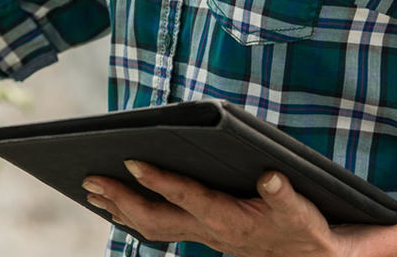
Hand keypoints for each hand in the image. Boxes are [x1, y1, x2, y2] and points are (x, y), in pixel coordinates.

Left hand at [82, 161, 376, 256]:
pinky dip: (134, 215)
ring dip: (120, 209)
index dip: (158, 180)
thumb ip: (285, 194)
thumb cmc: (307, 231)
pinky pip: (160, 228)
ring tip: (92, 191)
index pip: (186, 197)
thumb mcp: (303, 212)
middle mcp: (209, 231)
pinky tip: (119, 204)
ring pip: (152, 227)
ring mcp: (202, 235)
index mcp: (230, 219)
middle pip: (154, 219)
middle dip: (120, 198)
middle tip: (89, 178)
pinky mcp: (203, 234)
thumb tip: (270, 175)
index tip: (131, 160)